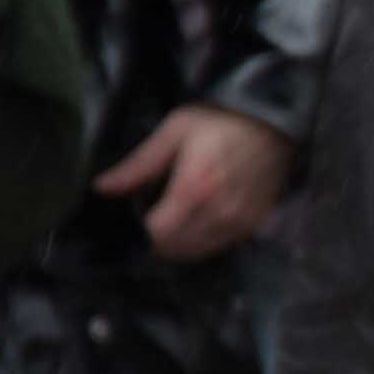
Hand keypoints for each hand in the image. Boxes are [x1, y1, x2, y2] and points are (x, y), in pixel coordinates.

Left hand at [95, 101, 294, 262]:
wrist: (273, 122)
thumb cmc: (220, 121)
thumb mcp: (174, 132)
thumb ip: (138, 165)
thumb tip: (100, 188)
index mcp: (194, 189)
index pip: (158, 234)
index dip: (143, 229)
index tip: (141, 213)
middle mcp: (220, 213)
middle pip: (177, 250)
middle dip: (160, 239)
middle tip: (158, 216)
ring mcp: (241, 222)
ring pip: (199, 253)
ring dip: (182, 242)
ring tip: (180, 218)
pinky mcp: (256, 224)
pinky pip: (221, 246)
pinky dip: (206, 240)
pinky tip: (202, 219)